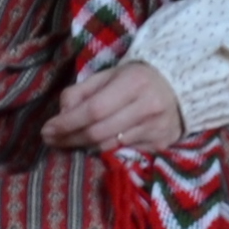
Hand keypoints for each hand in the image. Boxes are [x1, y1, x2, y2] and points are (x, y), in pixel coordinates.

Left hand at [39, 58, 183, 155]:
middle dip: (70, 138)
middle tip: (50, 139)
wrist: (181, 88)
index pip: (94, 110)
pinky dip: (104, 150)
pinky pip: (124, 152)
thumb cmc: (138, 79)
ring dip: (83, 146)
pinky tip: (93, 145)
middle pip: (99, 132)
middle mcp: (148, 107)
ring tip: (67, 142)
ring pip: (109, 146)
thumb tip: (61, 113)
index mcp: (134, 83)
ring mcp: (156, 129)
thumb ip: (83, 91)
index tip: (47, 129)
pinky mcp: (161, 145)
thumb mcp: (110, 75)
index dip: (67, 122)